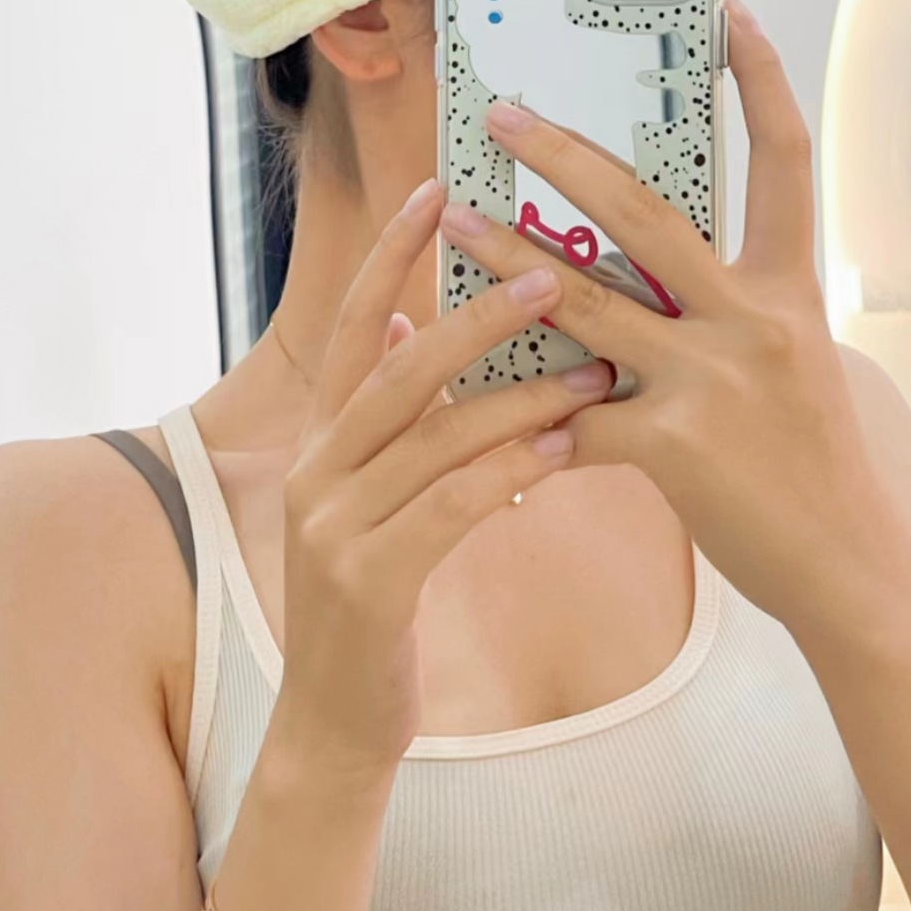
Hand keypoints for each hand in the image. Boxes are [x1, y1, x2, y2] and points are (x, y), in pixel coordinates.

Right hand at [270, 179, 614, 782]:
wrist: (335, 722)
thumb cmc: (374, 596)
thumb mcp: (368, 493)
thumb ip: (381, 413)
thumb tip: (398, 318)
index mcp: (320, 438)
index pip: (350, 322)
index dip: (389, 253)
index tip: (434, 188)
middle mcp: (315, 468)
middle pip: (396, 365)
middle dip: (474, 311)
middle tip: (549, 270)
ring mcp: (332, 525)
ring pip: (434, 434)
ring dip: (521, 394)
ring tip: (595, 365)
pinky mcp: (367, 583)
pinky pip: (450, 507)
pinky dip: (509, 470)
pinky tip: (566, 448)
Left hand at [439, 0, 900, 639]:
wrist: (848, 566)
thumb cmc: (808, 455)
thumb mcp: (788, 356)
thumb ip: (722, 304)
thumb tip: (635, 261)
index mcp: (786, 287)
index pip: (785, 159)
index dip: (762, 81)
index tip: (731, 15)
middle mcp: (752, 318)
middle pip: (648, 213)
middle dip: (567, 157)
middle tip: (506, 114)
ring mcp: (713, 380)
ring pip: (587, 303)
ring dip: (510, 261)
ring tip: (456, 223)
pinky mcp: (676, 448)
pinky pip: (577, 421)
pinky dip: (528, 420)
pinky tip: (484, 414)